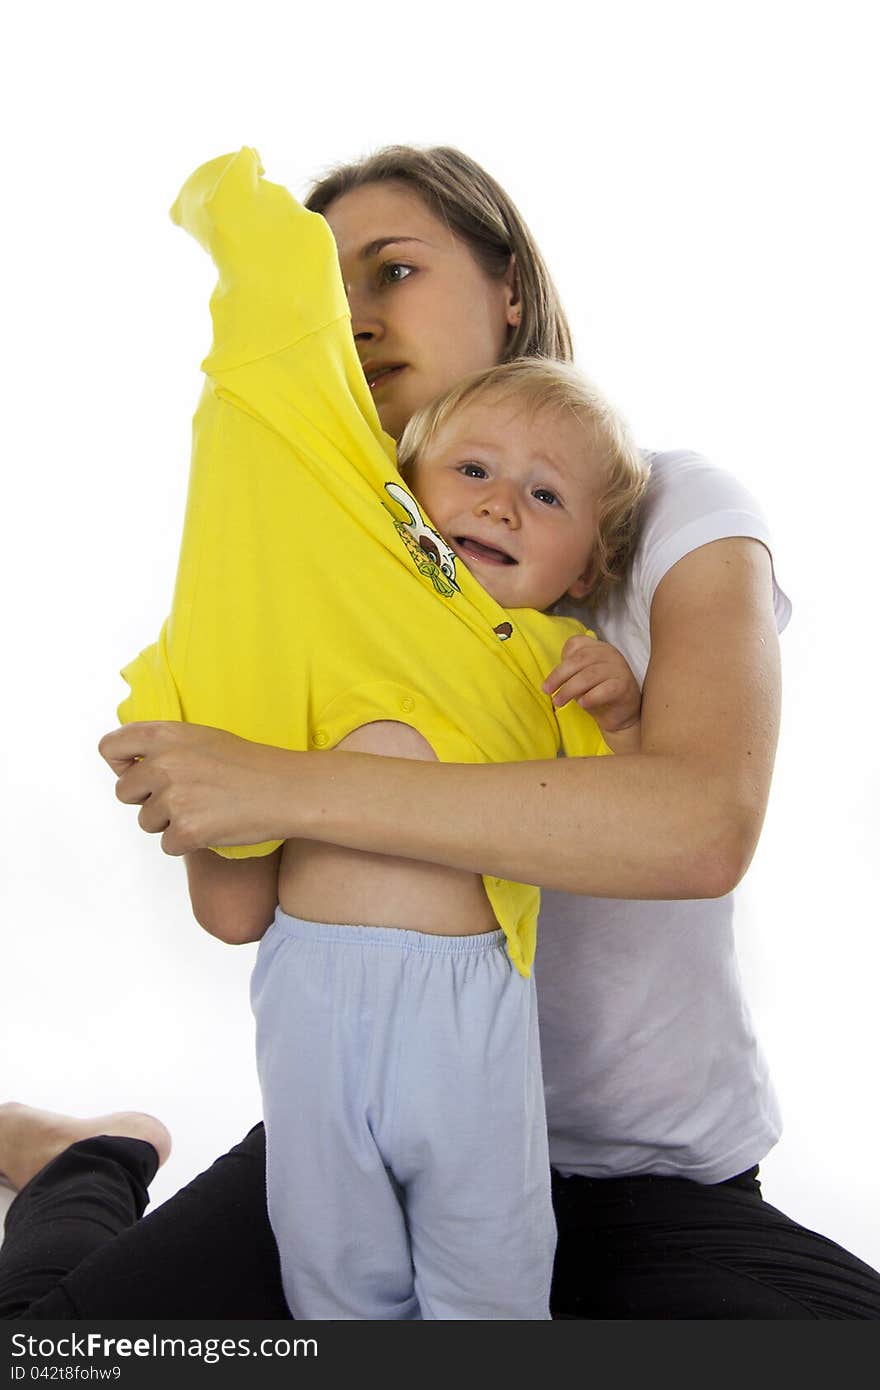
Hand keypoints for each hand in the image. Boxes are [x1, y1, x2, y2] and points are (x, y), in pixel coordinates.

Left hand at [98, 721, 298, 855]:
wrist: (285, 790)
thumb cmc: (247, 764)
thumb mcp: (201, 737)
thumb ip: (163, 746)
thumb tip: (129, 764)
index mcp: (165, 735)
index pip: (110, 748)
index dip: (120, 765)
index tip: (137, 773)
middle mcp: (163, 764)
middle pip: (123, 792)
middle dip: (146, 799)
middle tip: (183, 796)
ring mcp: (173, 798)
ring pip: (145, 822)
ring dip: (169, 822)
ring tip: (204, 809)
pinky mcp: (186, 830)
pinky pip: (167, 845)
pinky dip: (187, 842)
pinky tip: (213, 826)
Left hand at [542, 634, 641, 734]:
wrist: (621, 714)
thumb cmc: (597, 693)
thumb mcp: (580, 679)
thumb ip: (569, 672)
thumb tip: (550, 680)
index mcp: (598, 647)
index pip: (576, 644)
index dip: (561, 661)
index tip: (551, 681)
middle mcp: (610, 653)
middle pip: (580, 659)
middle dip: (559, 675)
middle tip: (547, 691)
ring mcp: (619, 668)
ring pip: (589, 675)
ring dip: (569, 689)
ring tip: (558, 702)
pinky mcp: (625, 686)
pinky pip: (606, 689)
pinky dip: (591, 696)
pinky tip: (582, 704)